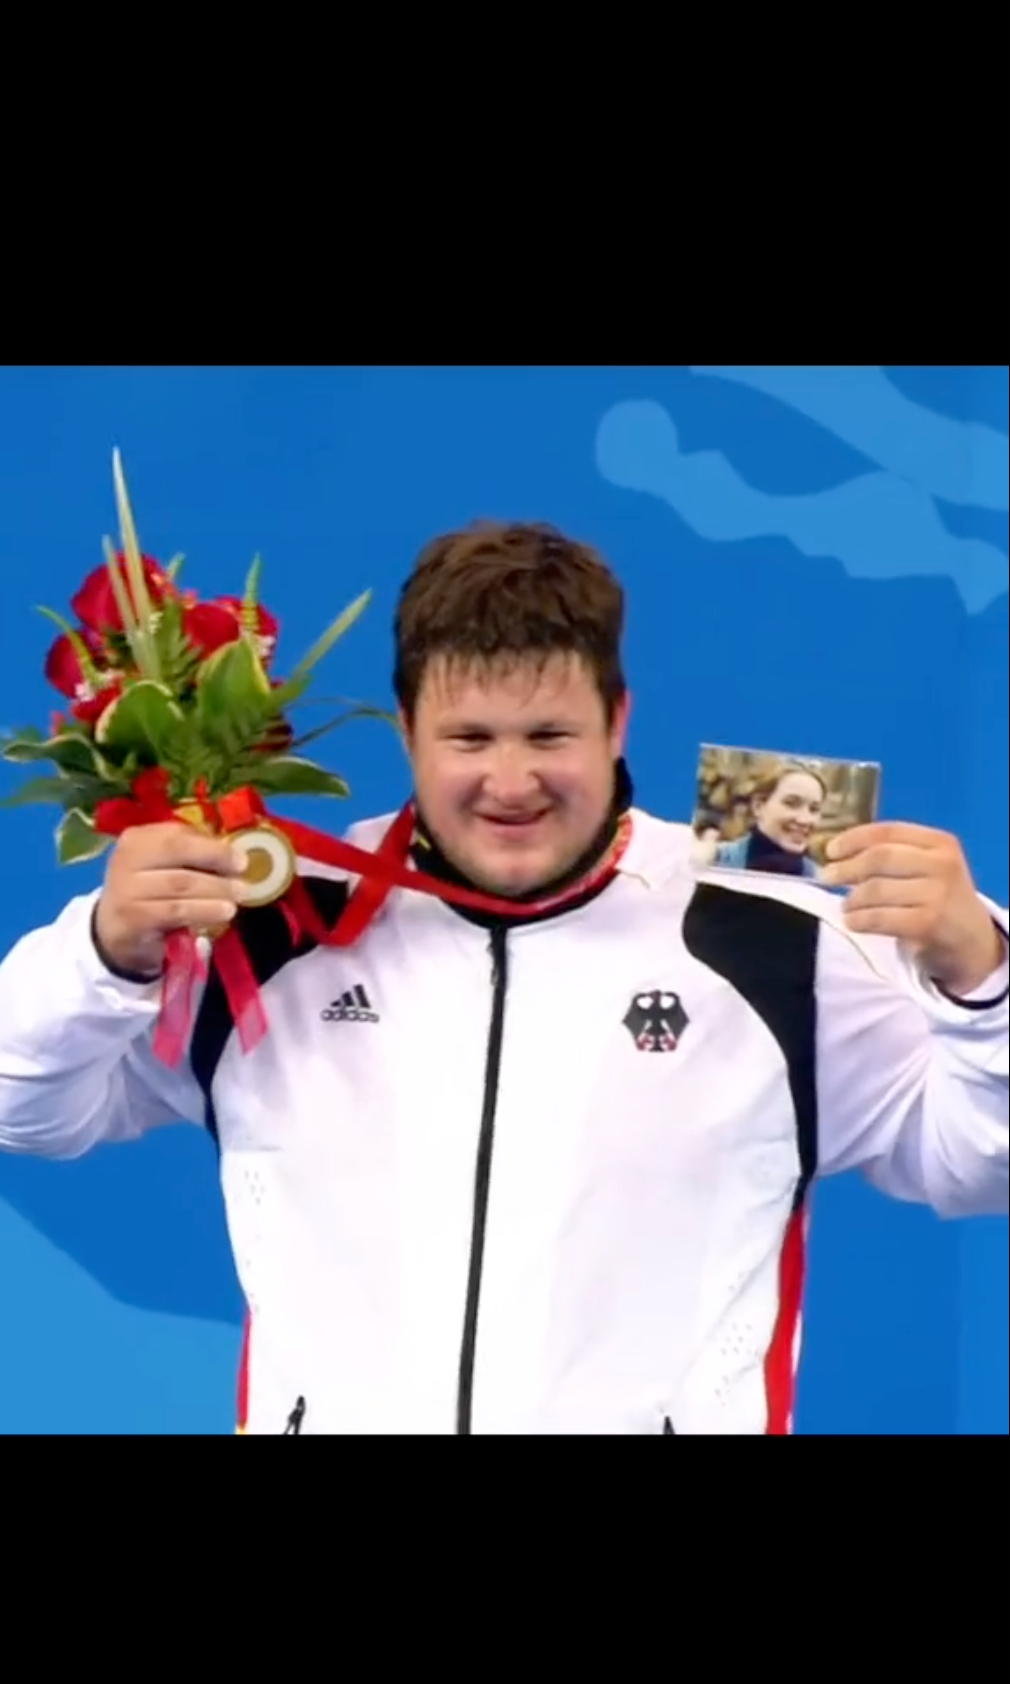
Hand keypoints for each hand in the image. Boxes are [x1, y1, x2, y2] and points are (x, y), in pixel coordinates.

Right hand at [93, 822, 247, 978]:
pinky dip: (204, 910)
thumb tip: (233, 856)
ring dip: (215, 890)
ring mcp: (127, 889)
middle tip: (243, 878)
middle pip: (177, 853)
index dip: (211, 845)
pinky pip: (176, 911)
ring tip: (238, 897)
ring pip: (180, 883)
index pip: (176, 834)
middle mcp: (126, 859)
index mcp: (136, 839)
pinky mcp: (134, 918)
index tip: (240, 859)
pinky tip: (222, 913)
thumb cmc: (148, 894)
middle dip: (216, 862)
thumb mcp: (162, 868)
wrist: (114, 931)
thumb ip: (190, 856)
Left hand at [821, 821, 1003, 996]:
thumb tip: (837, 853)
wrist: (971, 939)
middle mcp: (942, 863)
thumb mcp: (926, 867)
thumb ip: (892, 855)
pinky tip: (853, 922)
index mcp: (940, 842)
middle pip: (881, 857)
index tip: (830, 850)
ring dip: (853, 898)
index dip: (854, 838)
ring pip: (877, 889)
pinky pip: (882, 917)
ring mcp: (938, 893)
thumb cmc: (937, 898)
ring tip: (845, 905)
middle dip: (848, 867)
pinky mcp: (929, 923)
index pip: (888, 831)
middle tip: (827, 877)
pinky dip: (860, 919)